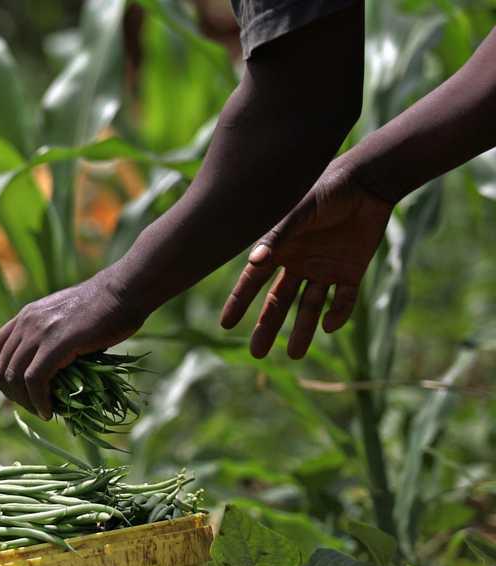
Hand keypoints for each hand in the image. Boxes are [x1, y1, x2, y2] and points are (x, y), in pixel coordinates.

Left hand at [0, 270, 144, 418]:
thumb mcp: (67, 320)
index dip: (1, 377)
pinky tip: (49, 410)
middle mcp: (26, 322)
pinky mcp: (56, 343)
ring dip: (26, 401)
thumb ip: (53, 339)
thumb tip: (55, 372)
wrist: (124, 291)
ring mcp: (39, 331)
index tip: (18, 392)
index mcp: (26, 316)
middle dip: (13, 395)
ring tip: (42, 412)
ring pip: (14, 376)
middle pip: (1, 368)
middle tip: (33, 407)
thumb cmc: (106, 307)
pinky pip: (35, 379)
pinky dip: (39, 400)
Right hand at [220, 162, 392, 358]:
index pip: (253, 281)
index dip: (239, 302)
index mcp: (280, 249)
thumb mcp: (299, 211)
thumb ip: (277, 236)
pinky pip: (343, 300)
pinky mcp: (351, 271)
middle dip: (268, 327)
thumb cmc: (328, 189)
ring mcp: (324, 269)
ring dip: (303, 330)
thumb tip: (253, 262)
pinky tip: (328, 326)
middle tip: (257, 353)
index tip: (226, 324)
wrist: (369, 181)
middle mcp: (298, 263)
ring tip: (296, 355)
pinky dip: (337, 313)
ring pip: (309, 306)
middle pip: (279, 301)